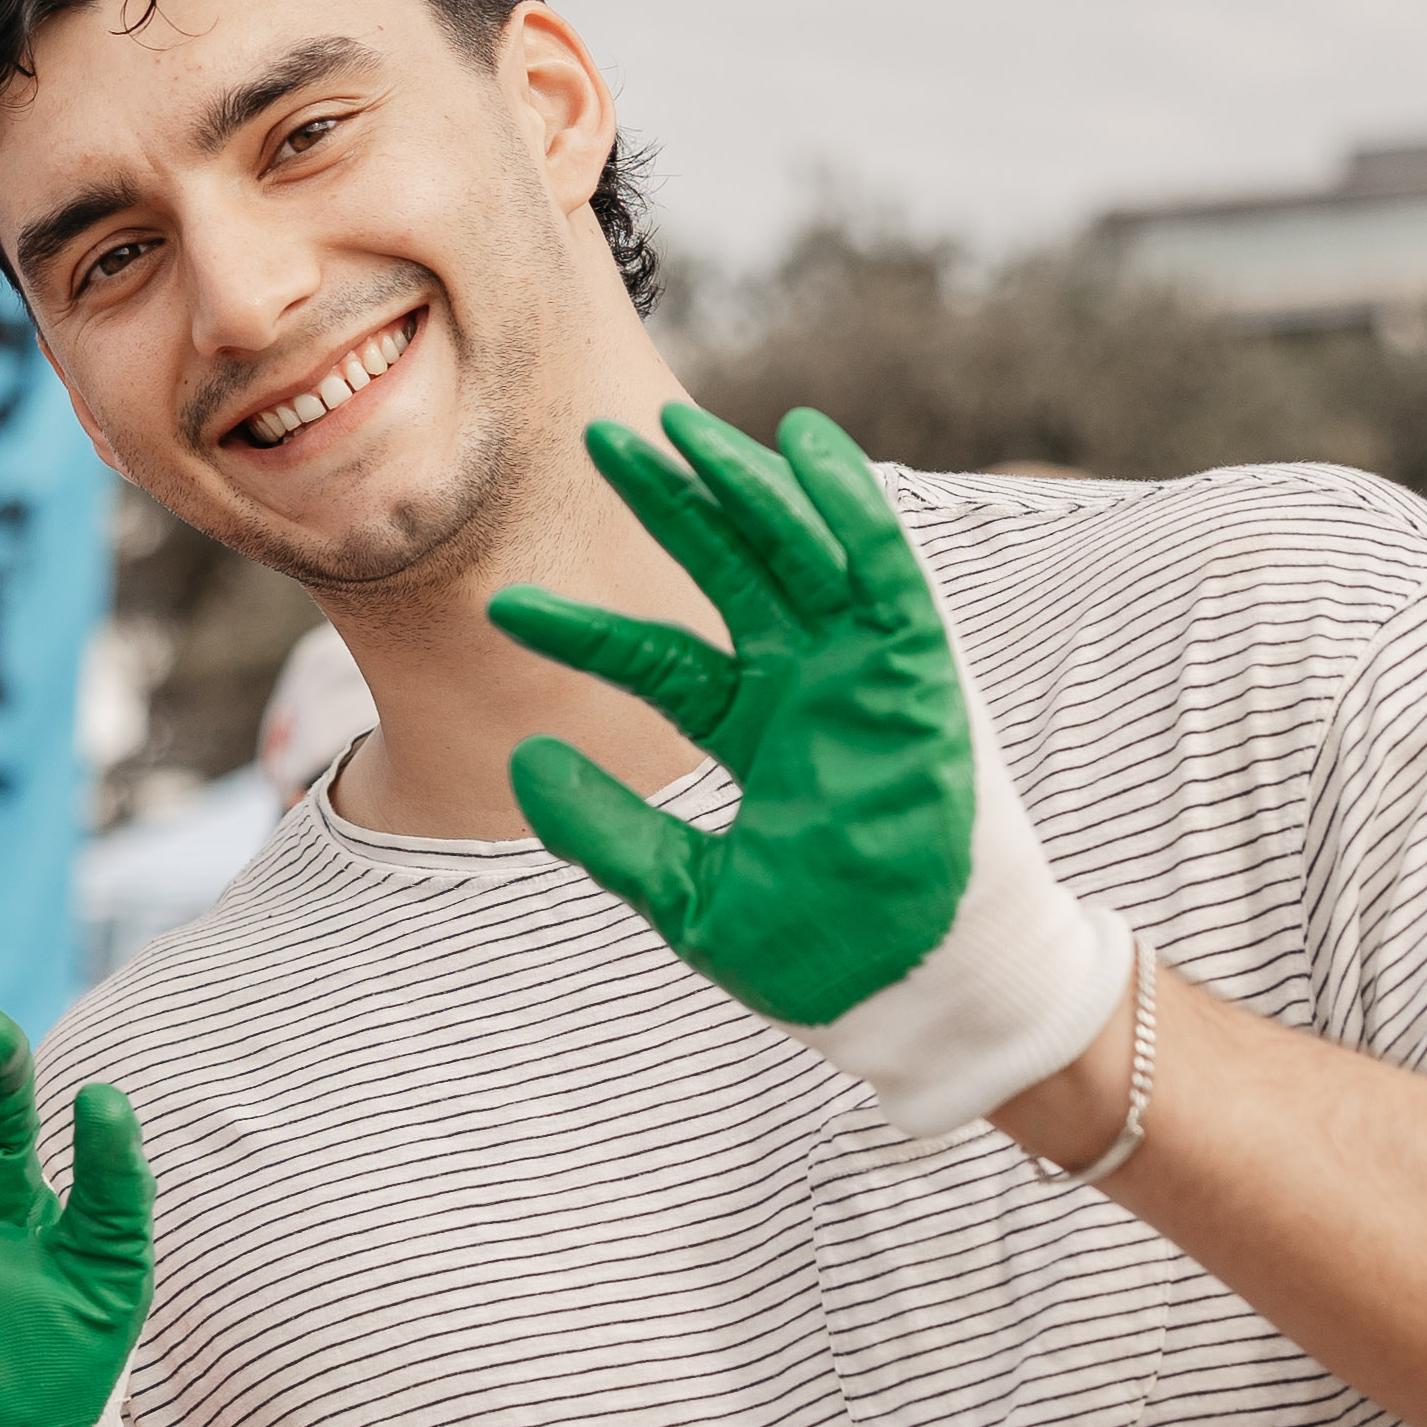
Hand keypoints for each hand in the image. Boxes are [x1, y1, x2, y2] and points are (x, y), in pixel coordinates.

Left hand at [491, 403, 1127, 1137]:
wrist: (925, 999)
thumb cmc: (827, 960)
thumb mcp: (690, 897)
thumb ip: (608, 832)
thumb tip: (525, 763)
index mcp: (757, 733)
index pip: (655, 659)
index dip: (581, 629)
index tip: (502, 607)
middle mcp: (808, 686)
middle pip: (726, 571)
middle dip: (668, 502)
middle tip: (596, 438)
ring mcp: (865, 673)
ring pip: (795, 549)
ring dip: (740, 484)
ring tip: (671, 427)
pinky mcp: (923, 670)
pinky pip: (885, 567)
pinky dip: (848, 504)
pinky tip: (802, 441)